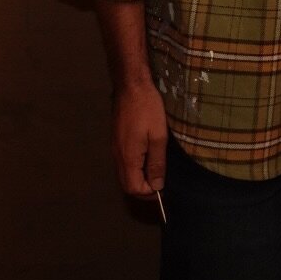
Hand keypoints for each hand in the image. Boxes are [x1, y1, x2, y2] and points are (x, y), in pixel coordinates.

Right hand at [111, 81, 167, 197]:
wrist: (131, 86)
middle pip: (127, 185)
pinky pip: (124, 163)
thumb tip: (157, 186)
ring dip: (140, 178)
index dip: (149, 193)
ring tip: (157, 172)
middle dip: (144, 189)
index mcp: (128, 158)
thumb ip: (157, 162)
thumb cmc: (148, 109)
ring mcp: (115, 149)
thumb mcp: (158, 136)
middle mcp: (118, 157)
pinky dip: (135, 168)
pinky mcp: (117, 141)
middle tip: (161, 183)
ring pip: (125, 174)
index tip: (164, 188)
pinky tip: (148, 159)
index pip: (134, 188)